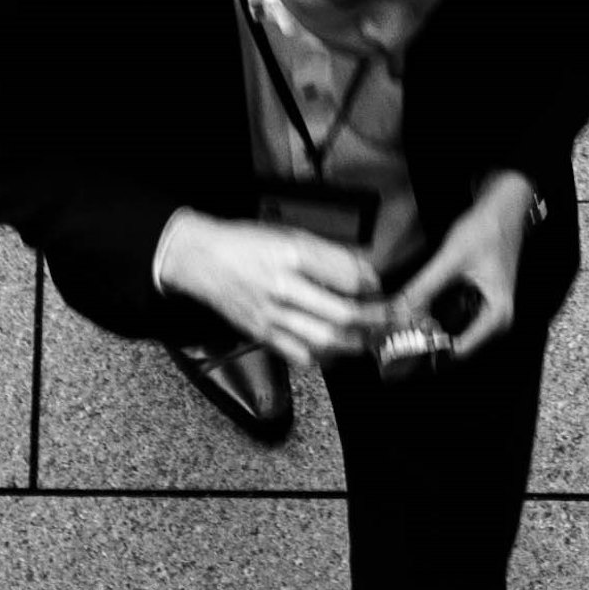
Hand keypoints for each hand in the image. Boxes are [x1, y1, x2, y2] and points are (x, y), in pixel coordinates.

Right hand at [154, 210, 391, 364]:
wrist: (200, 259)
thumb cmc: (243, 243)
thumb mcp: (289, 234)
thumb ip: (327, 255)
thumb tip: (362, 273)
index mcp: (291, 253)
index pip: (346, 275)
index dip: (370, 284)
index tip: (377, 286)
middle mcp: (282, 285)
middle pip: (341, 314)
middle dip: (373, 320)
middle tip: (387, 319)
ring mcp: (271, 314)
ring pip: (325, 339)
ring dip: (355, 342)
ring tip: (368, 337)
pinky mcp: (261, 333)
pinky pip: (300, 354)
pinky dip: (324, 355)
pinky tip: (333, 347)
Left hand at [386, 172, 537, 362]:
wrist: (503, 205)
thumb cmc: (488, 229)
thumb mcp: (451, 260)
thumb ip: (424, 287)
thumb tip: (397, 311)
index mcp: (497, 316)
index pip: (459, 351)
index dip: (428, 348)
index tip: (402, 344)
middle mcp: (495, 319)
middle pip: (454, 342)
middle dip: (425, 335)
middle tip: (396, 330)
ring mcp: (487, 308)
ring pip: (452, 328)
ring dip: (428, 323)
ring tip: (402, 316)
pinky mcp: (478, 298)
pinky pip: (454, 315)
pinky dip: (435, 311)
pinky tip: (417, 304)